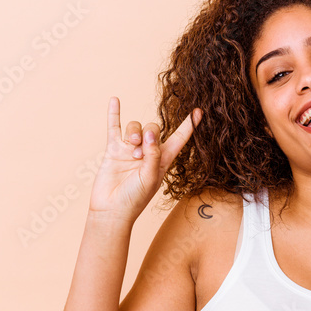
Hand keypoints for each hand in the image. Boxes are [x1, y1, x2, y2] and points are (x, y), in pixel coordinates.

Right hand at [88, 97, 200, 221]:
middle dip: (148, 134)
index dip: (189, 126)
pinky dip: (114, 114)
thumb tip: (151, 132)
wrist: (111, 209)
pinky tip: (115, 100)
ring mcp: (130, 149)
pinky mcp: (114, 150)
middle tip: (140, 153)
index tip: (198, 112)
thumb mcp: (151, 178)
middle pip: (154, 128)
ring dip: (134, 134)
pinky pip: (114, 127)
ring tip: (131, 151)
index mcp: (163, 160)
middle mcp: (148, 152)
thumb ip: (154, 154)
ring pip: (135, 127)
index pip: (179, 139)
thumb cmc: (134, 199)